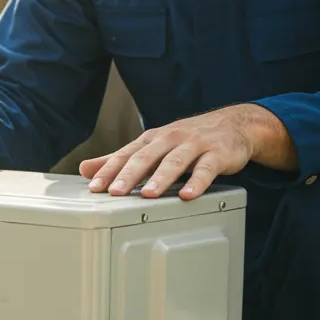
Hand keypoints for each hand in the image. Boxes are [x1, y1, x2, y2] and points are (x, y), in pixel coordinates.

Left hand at [79, 104, 295, 200]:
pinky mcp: (218, 154)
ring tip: (148, 194)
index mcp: (151, 140)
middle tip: (115, 192)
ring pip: (175, 161)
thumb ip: (120, 159)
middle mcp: (170, 139)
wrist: (234, 125)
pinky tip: (187, 195)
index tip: (95, 187)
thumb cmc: (187, 139)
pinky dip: (197, 182)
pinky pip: (207, 169)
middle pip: (146, 157)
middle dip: (129, 175)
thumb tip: (85, 169)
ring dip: (161, 178)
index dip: (109, 170)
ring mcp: (194, 145)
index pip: (125, 155)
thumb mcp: (151, 147)